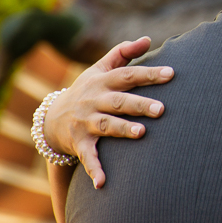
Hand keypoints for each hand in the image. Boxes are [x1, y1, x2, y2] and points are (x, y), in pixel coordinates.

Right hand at [44, 37, 172, 187]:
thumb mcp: (100, 68)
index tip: (172, 73)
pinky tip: (103, 183)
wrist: (50, 119)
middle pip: (119, 102)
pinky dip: (95, 169)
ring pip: (106, 126)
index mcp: (102, 82)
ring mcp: (86, 122)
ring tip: (142, 133)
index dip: (148, 74)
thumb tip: (148, 39)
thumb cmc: (87, 90)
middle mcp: (94, 101)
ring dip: (122, 130)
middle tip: (162, 109)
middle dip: (139, 104)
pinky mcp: (79, 142)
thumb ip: (123, 53)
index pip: (128, 75)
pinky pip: (87, 157)